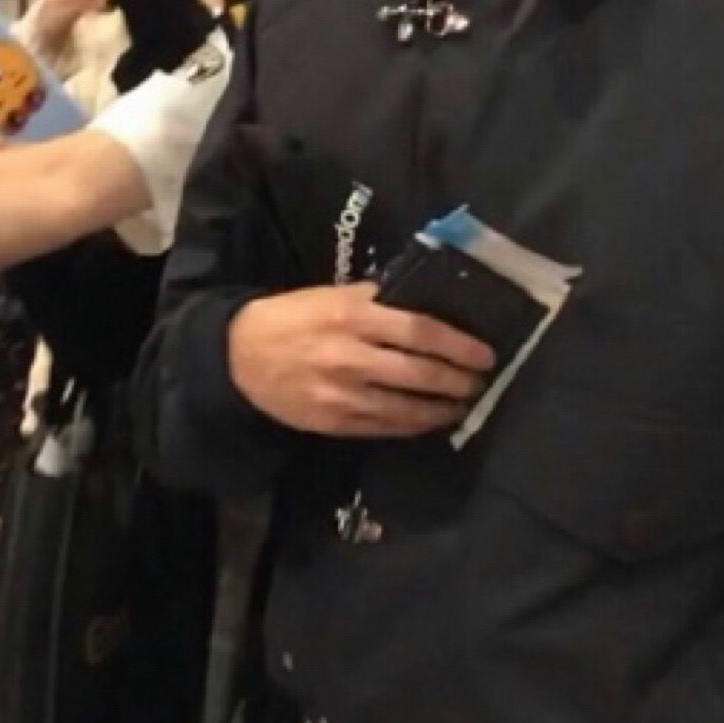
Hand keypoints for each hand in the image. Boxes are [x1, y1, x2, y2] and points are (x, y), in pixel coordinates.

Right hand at [227, 284, 493, 437]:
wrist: (239, 356)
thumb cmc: (292, 318)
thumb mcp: (331, 295)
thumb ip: (377, 301)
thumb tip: (425, 305)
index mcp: (353, 314)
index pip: (420, 331)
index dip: (458, 345)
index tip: (484, 353)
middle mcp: (351, 355)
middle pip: (420, 373)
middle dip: (457, 381)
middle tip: (479, 382)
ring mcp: (343, 394)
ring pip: (406, 408)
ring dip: (441, 409)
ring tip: (461, 404)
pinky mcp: (334, 421)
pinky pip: (384, 427)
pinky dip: (412, 425)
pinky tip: (428, 420)